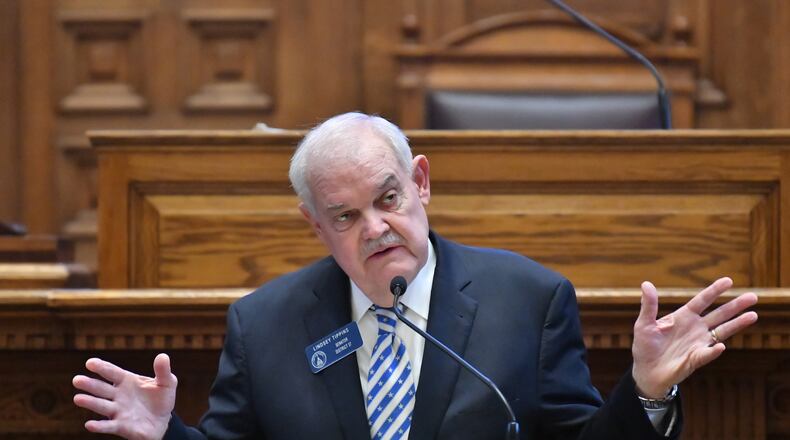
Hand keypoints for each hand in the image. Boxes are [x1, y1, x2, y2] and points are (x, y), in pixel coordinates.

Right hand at [72, 353, 176, 439]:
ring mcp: (118, 411)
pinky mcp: (121, 426)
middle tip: (76, 380)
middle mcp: (119, 395)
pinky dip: (99, 426)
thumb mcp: (167, 383)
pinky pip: (109, 426)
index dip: (101, 367)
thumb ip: (163, 371)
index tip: (90, 362)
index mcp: (127, 381)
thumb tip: (162, 356)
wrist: (164, 421)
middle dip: (90, 384)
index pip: (112, 372)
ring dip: (90, 402)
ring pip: (102, 406)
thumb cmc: (161, 399)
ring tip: (78, 398)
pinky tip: (89, 425)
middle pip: (102, 388)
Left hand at [631, 277, 757, 397]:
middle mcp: (695, 328)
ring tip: (753, 315)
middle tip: (753, 296)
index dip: (714, 291)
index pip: (702, 301)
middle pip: (719, 314)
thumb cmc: (645, 346)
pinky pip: (707, 353)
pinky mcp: (696, 359)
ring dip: (737, 324)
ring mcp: (698, 343)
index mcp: (683, 317)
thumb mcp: (644, 323)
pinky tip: (720, 345)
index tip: (728, 280)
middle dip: (735, 305)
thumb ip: (649, 305)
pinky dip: (714, 350)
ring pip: (722, 331)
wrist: (646, 371)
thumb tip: (646, 284)